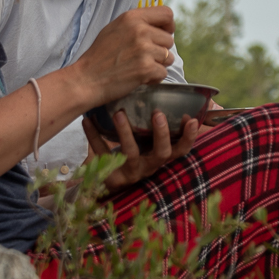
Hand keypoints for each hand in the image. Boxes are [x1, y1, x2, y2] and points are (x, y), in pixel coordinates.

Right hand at [76, 5, 176, 103]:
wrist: (86, 79)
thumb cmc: (99, 56)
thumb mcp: (115, 28)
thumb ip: (137, 23)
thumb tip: (160, 25)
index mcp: (132, 18)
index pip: (167, 13)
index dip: (169, 25)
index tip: (163, 34)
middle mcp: (140, 31)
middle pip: (169, 39)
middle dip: (160, 50)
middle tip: (142, 57)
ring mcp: (144, 49)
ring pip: (169, 57)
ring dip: (158, 65)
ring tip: (138, 67)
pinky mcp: (146, 68)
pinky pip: (163, 73)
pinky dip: (153, 78)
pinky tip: (138, 77)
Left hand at [81, 108, 200, 191]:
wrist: (107, 181)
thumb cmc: (132, 154)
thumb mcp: (146, 143)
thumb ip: (154, 127)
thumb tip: (163, 97)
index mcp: (160, 157)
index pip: (181, 150)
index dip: (188, 137)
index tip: (191, 119)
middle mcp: (149, 166)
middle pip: (162, 153)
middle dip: (162, 134)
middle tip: (158, 114)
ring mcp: (130, 172)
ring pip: (131, 153)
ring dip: (126, 132)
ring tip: (119, 113)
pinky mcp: (110, 174)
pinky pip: (102, 153)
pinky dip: (94, 136)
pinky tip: (87, 121)